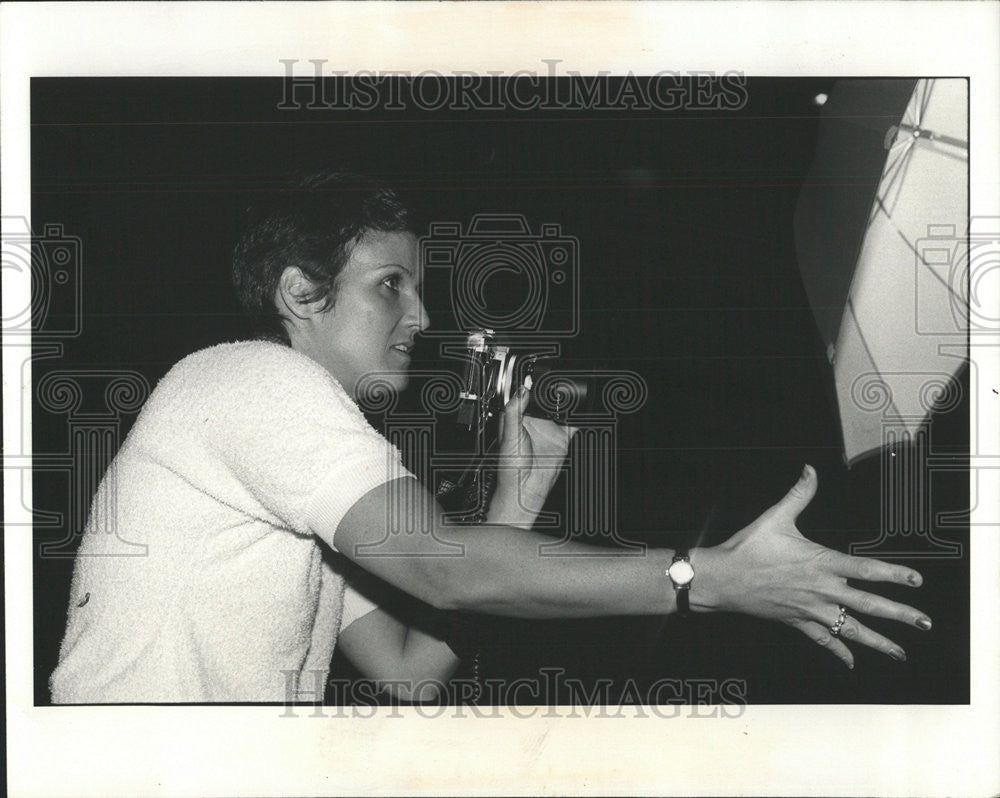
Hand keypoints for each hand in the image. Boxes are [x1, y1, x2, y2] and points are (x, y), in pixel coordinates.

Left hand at [490, 385, 577, 524]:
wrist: (525, 488)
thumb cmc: (510, 467)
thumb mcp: (509, 434)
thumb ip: (515, 411)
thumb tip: (521, 389)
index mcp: (516, 417)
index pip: (524, 395)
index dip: (529, 385)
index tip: (535, 375)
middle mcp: (533, 421)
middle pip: (545, 399)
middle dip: (551, 391)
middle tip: (556, 383)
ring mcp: (548, 429)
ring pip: (560, 409)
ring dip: (566, 402)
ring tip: (569, 394)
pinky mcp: (562, 438)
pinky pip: (574, 424)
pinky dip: (579, 417)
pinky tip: (581, 412)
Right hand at [695, 465, 930, 668]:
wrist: (722, 579)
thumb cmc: (747, 548)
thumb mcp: (775, 517)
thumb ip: (798, 495)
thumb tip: (810, 470)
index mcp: (820, 562)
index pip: (866, 569)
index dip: (894, 574)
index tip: (917, 580)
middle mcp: (821, 589)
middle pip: (868, 604)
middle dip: (899, 614)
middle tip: (925, 622)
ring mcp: (810, 609)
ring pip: (851, 629)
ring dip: (878, 641)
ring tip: (900, 653)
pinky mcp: (797, 621)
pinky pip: (823, 641)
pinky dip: (839, 652)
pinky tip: (853, 662)